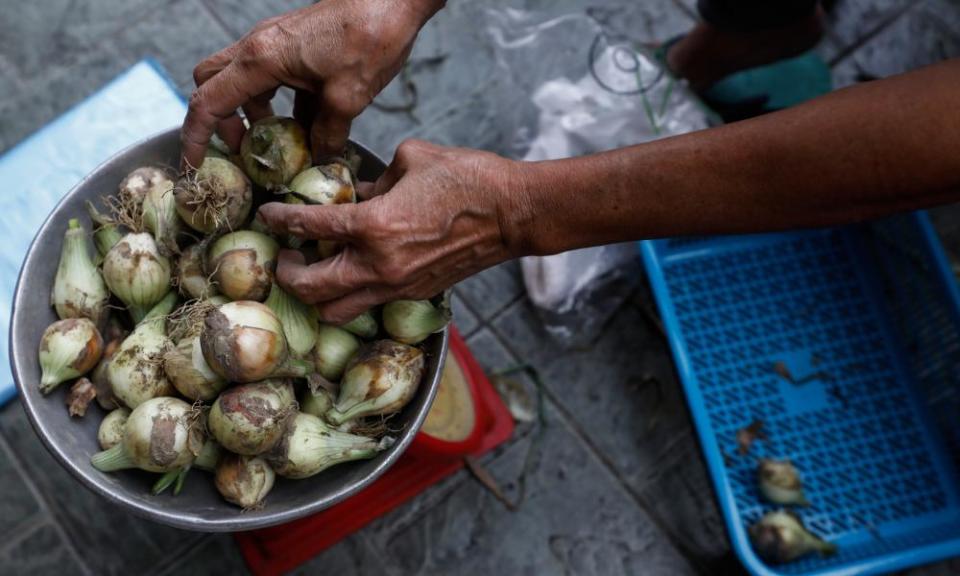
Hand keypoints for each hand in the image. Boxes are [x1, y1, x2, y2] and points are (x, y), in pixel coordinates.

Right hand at [181, 0, 444, 168]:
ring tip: (282, 146)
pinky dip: (281, 104)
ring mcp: (276, 43)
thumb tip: (319, 158)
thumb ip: (326, 135)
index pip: (208, 103)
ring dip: (255, 115)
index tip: (195, 165)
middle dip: (222, 123)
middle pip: (214, 85)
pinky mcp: (295, 44)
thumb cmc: (369, 37)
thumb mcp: (347, 99)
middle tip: (246, 151)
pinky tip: (309, 126)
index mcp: (260, 59)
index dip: (196, 138)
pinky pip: (274, 78)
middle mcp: (259, 47)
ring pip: (244, 82)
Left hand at [257, 140, 525, 322]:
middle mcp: (380, 265)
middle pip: (312, 288)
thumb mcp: (411, 159)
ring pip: (337, 311)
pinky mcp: (415, 294)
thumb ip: (372, 179)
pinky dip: (351, 294)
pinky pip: (368, 304)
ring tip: (313, 272)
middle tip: (283, 256)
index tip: (267, 214)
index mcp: (375, 226)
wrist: (514, 214)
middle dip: (287, 273)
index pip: (309, 227)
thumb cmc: (468, 178)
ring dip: (316, 295)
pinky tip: (352, 272)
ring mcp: (398, 286)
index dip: (280, 219)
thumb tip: (354, 192)